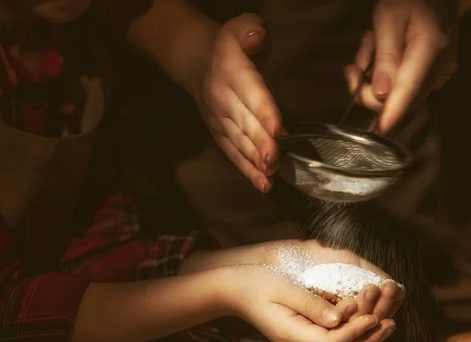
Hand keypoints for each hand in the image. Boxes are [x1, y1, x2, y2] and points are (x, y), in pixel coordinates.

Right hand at [191, 13, 281, 192]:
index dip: (264, 111)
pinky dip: (247, 170)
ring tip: (270, 176)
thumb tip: (258, 37)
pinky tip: (263, 184)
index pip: (250, 92)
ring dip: (255, 161)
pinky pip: (233, 153)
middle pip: (244, 124)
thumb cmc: (227, 47)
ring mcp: (219, 119)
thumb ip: (249, 30)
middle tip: (275, 160)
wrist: (193, 61)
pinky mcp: (219, 134)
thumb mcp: (238, 28)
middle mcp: (223, 98)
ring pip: (238, 142)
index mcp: (231, 71)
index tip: (278, 129)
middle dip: (260, 144)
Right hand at [222, 265, 395, 341]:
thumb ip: (311, 303)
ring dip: (364, 341)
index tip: (375, 316)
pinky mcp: (303, 338)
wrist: (232, 290)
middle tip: (390, 323)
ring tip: (386, 323)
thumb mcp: (283, 288)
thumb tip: (341, 317)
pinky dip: (353, 337)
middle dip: (368, 341)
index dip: (356, 332)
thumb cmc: (256, 283)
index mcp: (291, 334)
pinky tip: (366, 322)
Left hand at [345, 0, 457, 132]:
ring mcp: (441, 74)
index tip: (381, 129)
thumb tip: (380, 94)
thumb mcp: (388, 18)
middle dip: (369, 88)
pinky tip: (384, 56)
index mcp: (430, 46)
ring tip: (372, 49)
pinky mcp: (436, 78)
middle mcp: (440, 67)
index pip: (409, 87)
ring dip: (376, 80)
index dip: (393, 111)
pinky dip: (388, 78)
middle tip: (354, 67)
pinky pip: (405, 89)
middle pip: (400, 98)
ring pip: (399, 95)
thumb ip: (385, 57)